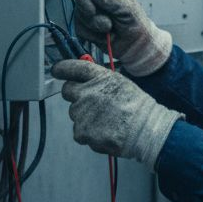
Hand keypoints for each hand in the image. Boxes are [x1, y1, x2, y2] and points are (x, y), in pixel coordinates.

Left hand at [53, 59, 180, 168]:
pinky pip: (80, 132)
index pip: (71, 67)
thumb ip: (99, 80)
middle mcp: (86, 92)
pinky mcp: (81, 132)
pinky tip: (105, 131)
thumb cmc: (137, 106)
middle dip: (76, 95)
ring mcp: (82, 113)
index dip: (61, 68)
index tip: (57, 70)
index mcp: (97, 77)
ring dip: (85, 117)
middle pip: (68, 91)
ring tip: (107, 120)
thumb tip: (85, 80)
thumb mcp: (120, 82)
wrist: (145, 129)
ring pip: (75, 114)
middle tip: (92, 103)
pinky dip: (89, 134)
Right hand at [69, 0, 171, 76]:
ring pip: (79, 15)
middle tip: (101, 17)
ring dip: (95, 24)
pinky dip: (93, 35)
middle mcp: (97, 0)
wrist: (135, 45)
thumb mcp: (128, 8)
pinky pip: (80, 29)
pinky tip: (104, 36)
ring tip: (110, 27)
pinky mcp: (86, 29)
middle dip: (89, 8)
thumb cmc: (136, 23)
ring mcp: (90, 14)